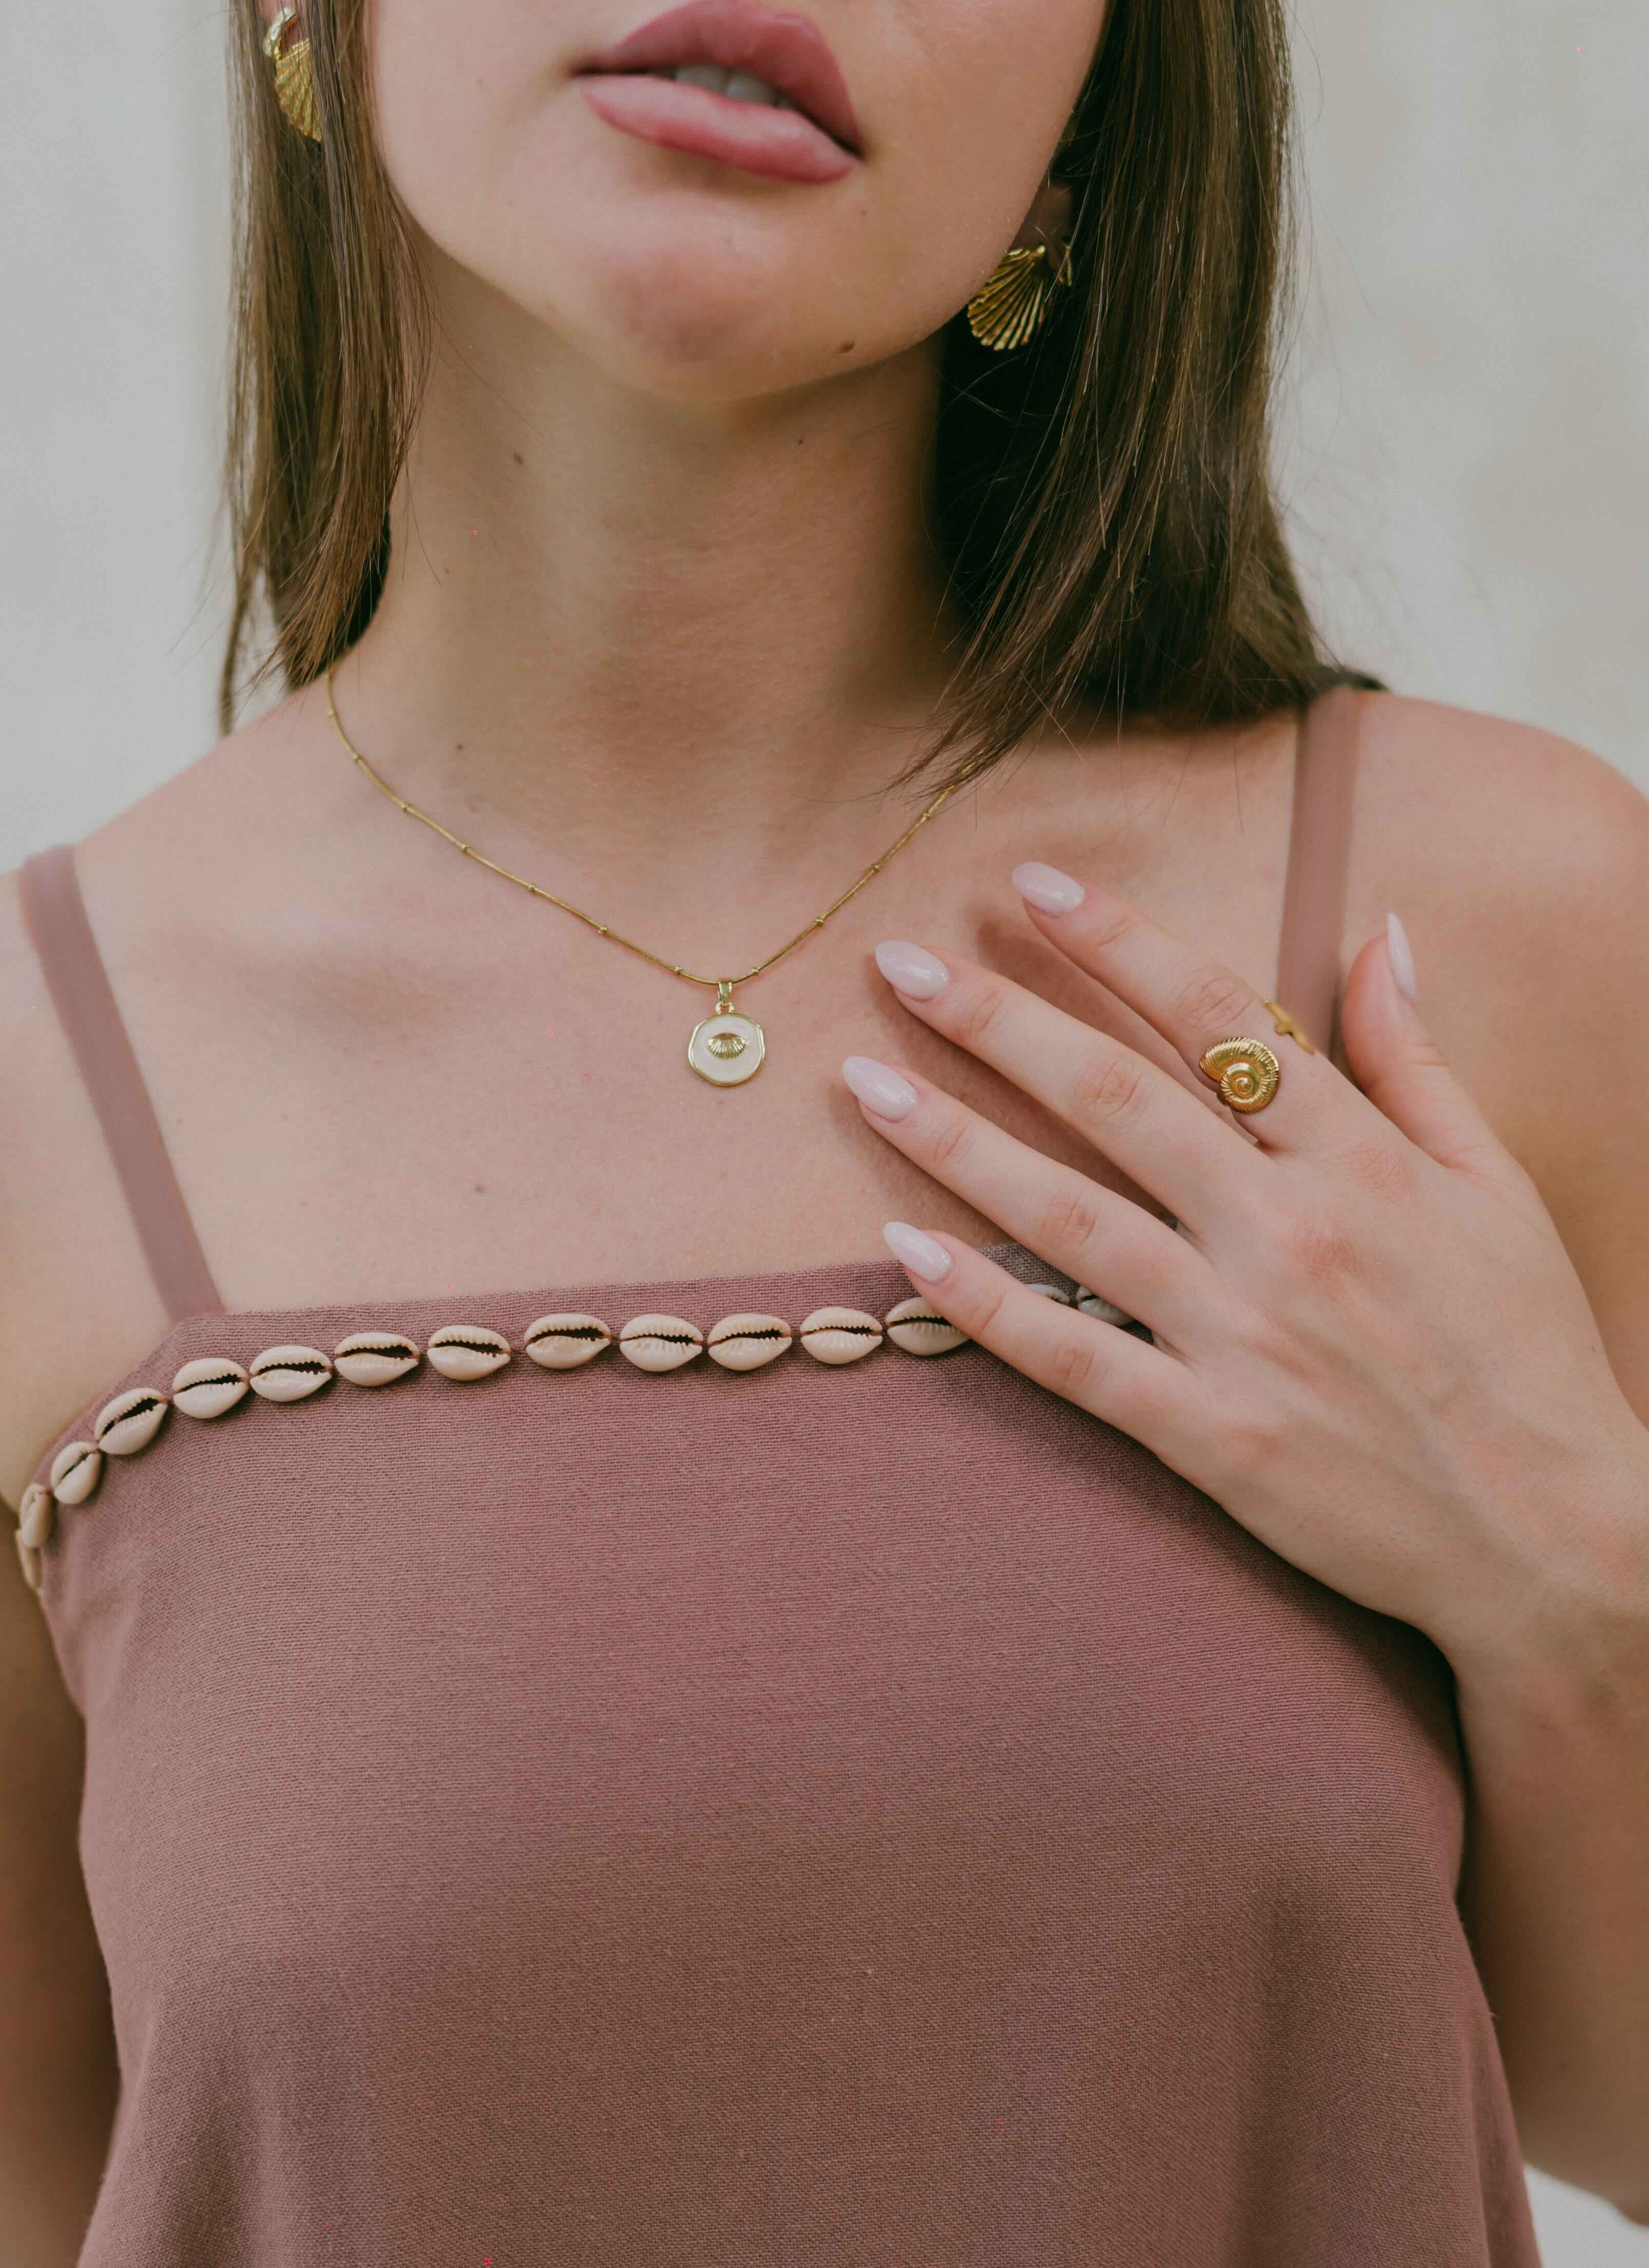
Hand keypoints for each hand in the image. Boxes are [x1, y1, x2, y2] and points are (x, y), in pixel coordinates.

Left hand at [842, 863, 1646, 1672]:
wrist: (1555, 1537)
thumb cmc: (1526, 1351)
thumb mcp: (1493, 1185)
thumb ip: (1416, 1059)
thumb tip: (1380, 932)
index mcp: (1360, 1158)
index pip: (1215, 1015)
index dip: (1116, 940)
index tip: (1030, 883)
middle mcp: (1291, 1230)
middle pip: (1116, 1098)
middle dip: (999, 1018)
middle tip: (900, 963)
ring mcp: (1243, 1335)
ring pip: (1070, 1217)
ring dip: (955, 1142)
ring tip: (863, 1080)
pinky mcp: (1210, 1434)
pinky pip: (1071, 1356)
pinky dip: (980, 1304)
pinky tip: (899, 1248)